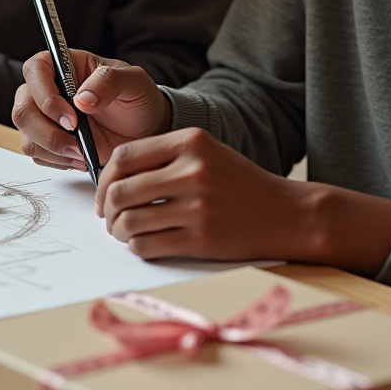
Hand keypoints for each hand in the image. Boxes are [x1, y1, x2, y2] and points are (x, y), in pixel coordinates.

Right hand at [13, 49, 170, 171]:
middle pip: (23, 108)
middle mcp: (49, 89)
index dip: (45, 95)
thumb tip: (82, 99)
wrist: (145, 131)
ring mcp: (45, 117)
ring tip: (83, 153)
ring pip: (26, 135)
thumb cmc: (138, 99)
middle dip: (47, 131)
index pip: (36, 70)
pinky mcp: (49, 141)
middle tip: (77, 144)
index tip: (71, 118)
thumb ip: (109, 82)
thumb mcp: (134, 82)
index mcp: (66, 65)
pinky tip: (82, 158)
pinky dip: (57, 161)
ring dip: (53, 149)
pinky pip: (37, 153)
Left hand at [97, 127, 390, 274]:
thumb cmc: (240, 184)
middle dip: (106, 209)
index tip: (103, 193)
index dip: (104, 178)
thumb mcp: (206, 153)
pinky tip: (143, 244)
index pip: (124, 156)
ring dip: (118, 232)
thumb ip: (164, 157)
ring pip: (130, 222)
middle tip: (109, 218)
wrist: (287, 213)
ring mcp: (198, 206)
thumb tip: (112, 177)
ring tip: (123, 233)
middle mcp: (193, 170)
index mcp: (190, 141)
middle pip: (121, 191)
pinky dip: (136, 248)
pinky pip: (148, 246)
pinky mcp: (202, 239)